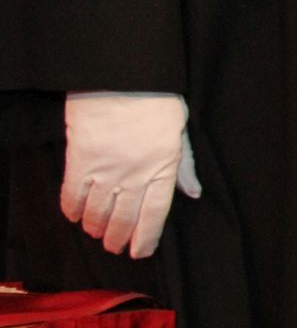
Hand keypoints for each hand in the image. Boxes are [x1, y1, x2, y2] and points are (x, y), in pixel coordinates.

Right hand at [62, 92, 202, 258]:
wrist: (122, 76)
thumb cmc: (157, 100)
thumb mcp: (180, 130)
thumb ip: (185, 165)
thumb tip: (193, 193)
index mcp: (164, 166)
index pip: (156, 213)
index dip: (147, 237)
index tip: (141, 252)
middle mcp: (135, 174)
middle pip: (125, 219)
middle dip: (119, 238)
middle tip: (115, 247)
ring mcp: (106, 169)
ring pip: (97, 213)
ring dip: (96, 228)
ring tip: (98, 233)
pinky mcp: (80, 161)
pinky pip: (72, 196)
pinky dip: (73, 210)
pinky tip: (76, 216)